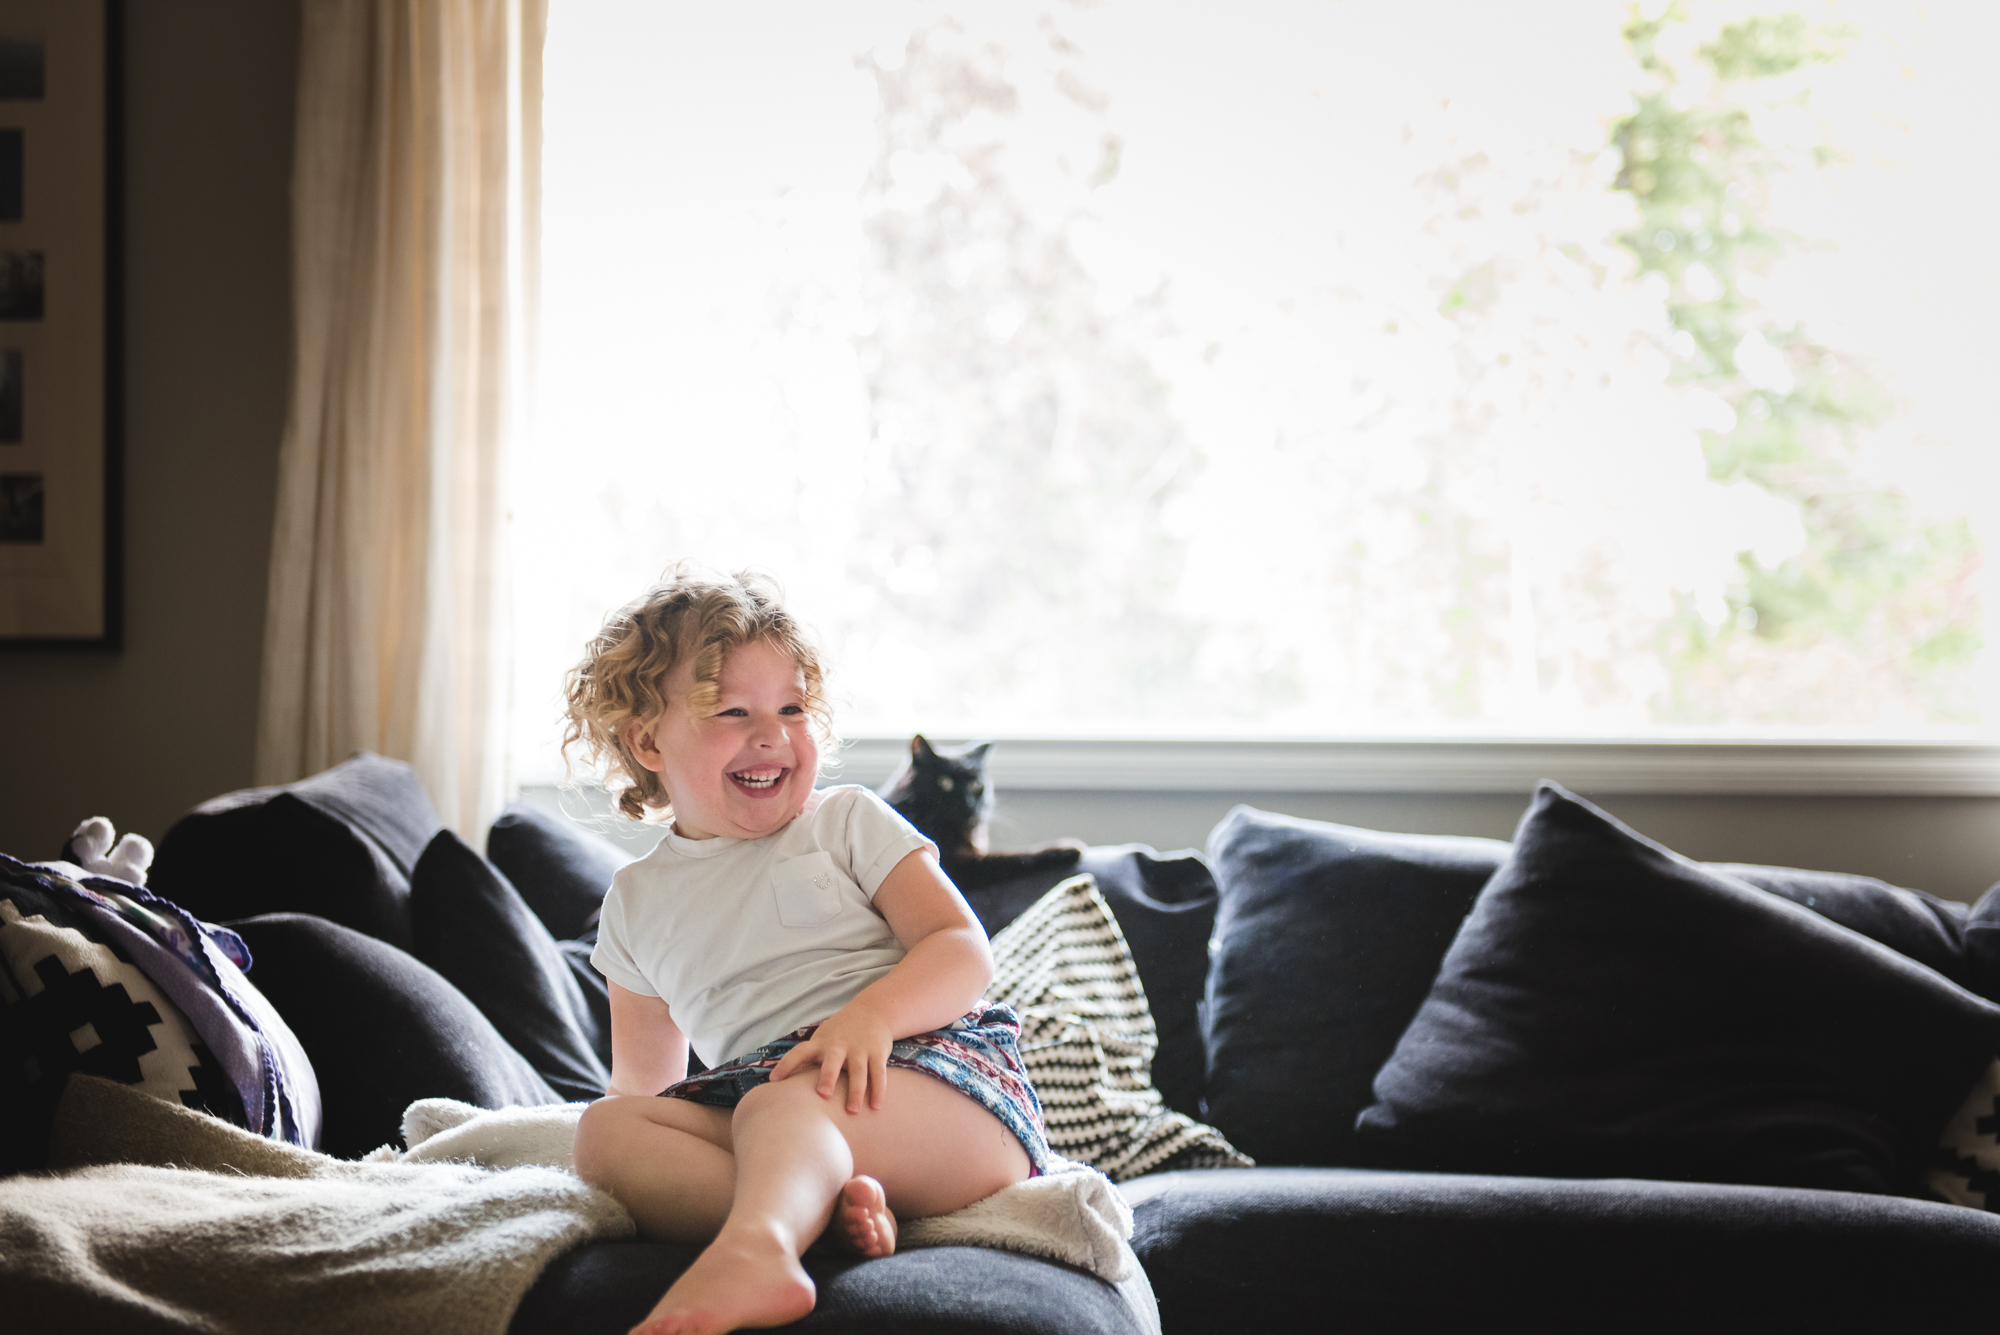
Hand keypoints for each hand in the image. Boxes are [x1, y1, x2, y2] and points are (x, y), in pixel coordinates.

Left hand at [768, 1001, 893, 1112]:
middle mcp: (839, 1045)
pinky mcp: (877, 1053)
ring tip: (852, 1111)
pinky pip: (878, 1074)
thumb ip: (806, 1058)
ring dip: (856, 1091)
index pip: (800, 1052)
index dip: (786, 1065)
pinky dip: (878, 1091)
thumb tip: (778, 1083)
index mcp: (821, 1042)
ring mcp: (860, 1049)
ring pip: (858, 1071)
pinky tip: (876, 1107)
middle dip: (828, 1077)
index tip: (773, 1081)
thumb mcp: (821, 1038)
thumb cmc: (839, 1032)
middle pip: (832, 1062)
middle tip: (823, 1095)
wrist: (872, 1011)